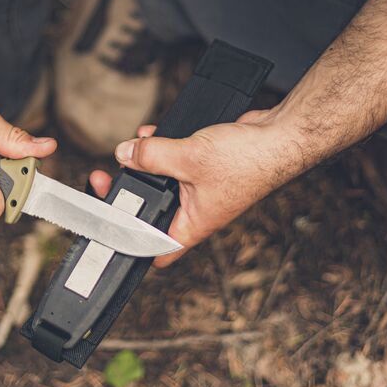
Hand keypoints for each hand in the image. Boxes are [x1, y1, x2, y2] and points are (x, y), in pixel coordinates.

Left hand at [88, 108, 299, 266]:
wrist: (278, 138)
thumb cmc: (248, 161)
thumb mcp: (189, 157)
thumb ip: (152, 156)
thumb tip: (125, 154)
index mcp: (192, 225)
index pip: (155, 251)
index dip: (130, 246)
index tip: (108, 231)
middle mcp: (195, 212)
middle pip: (152, 210)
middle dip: (130, 192)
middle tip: (108, 178)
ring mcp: (200, 190)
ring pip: (161, 182)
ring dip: (144, 165)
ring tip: (129, 150)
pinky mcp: (204, 168)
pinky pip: (174, 161)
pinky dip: (160, 149)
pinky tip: (150, 135)